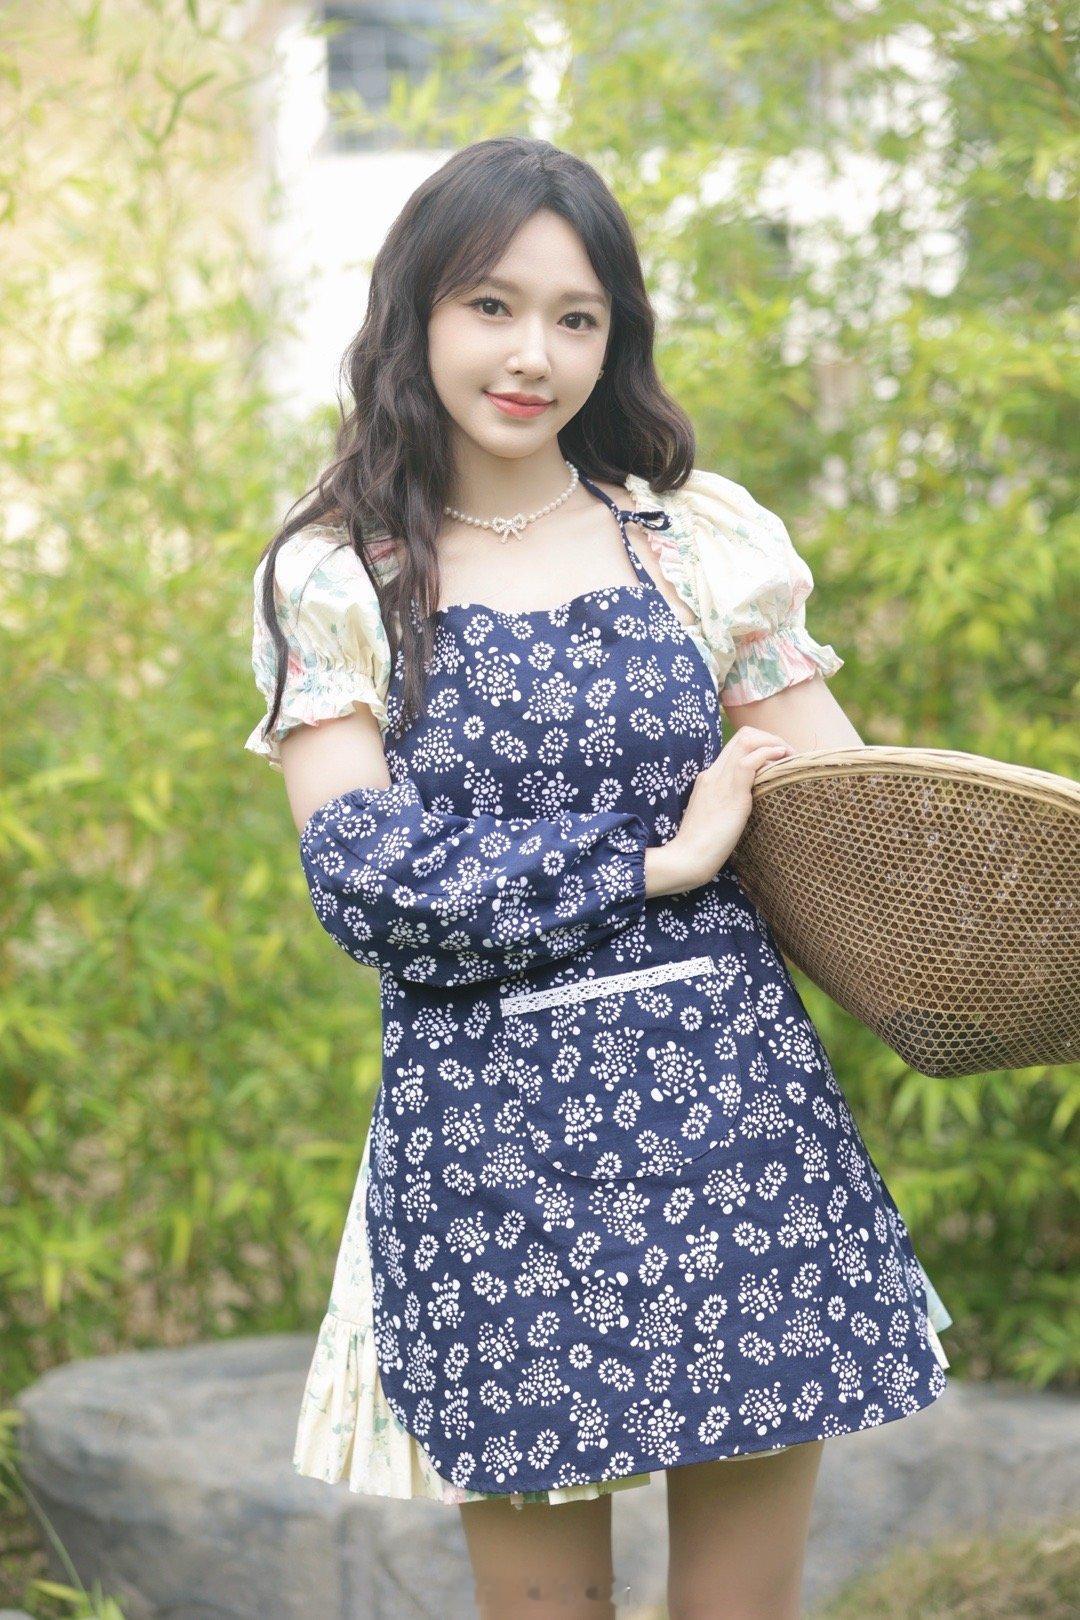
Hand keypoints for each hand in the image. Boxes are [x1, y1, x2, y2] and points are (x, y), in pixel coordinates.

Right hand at [668, 727, 795, 888]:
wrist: (688, 857)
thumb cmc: (702, 845)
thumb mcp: (716, 817)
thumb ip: (728, 804)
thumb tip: (749, 806)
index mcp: (709, 777)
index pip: (735, 745)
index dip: (761, 743)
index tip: (778, 758)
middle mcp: (713, 773)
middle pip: (743, 736)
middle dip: (771, 738)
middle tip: (788, 755)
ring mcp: (721, 781)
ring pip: (747, 741)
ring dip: (774, 743)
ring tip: (790, 757)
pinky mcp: (732, 794)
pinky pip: (750, 762)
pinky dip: (769, 754)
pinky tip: (782, 759)